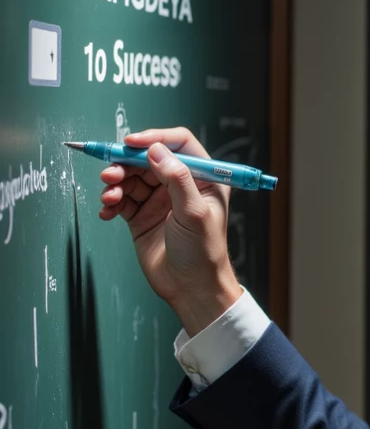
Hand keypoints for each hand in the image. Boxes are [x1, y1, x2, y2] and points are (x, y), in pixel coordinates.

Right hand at [97, 127, 241, 334]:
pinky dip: (111, 202)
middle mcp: (180, 186)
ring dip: (115, 182)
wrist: (191, 289)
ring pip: (131, 178)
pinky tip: (107, 211)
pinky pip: (121, 200)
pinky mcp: (141, 217)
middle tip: (111, 171)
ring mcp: (159, 201)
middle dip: (127, 163)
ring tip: (108, 195)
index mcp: (202, 179)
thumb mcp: (193, 213)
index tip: (132, 143)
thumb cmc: (203, 253)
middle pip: (148, 160)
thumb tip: (156, 150)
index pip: (178, 145)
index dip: (155, 139)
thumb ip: (177, 179)